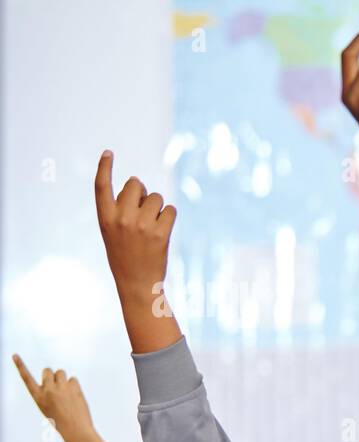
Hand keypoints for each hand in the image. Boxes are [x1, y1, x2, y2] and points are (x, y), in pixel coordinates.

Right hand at [13, 355, 95, 437]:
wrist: (75, 429)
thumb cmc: (61, 421)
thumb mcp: (47, 407)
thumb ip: (48, 392)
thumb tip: (56, 378)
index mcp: (37, 397)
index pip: (27, 378)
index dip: (20, 366)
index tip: (15, 355)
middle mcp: (47, 390)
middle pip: (48, 370)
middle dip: (52, 375)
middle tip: (57, 386)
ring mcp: (61, 388)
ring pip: (61, 372)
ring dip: (63, 379)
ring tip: (66, 392)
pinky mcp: (73, 387)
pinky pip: (73, 379)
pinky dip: (74, 385)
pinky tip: (75, 396)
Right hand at [94, 151, 175, 305]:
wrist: (137, 283)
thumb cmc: (125, 255)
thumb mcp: (112, 231)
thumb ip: (120, 208)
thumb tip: (140, 187)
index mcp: (104, 217)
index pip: (101, 186)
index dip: (105, 167)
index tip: (108, 152)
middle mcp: (121, 218)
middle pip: (136, 184)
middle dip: (142, 191)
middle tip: (142, 209)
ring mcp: (141, 225)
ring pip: (156, 197)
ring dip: (158, 207)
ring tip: (151, 226)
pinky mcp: (160, 233)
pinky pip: (170, 209)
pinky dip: (169, 216)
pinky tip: (162, 230)